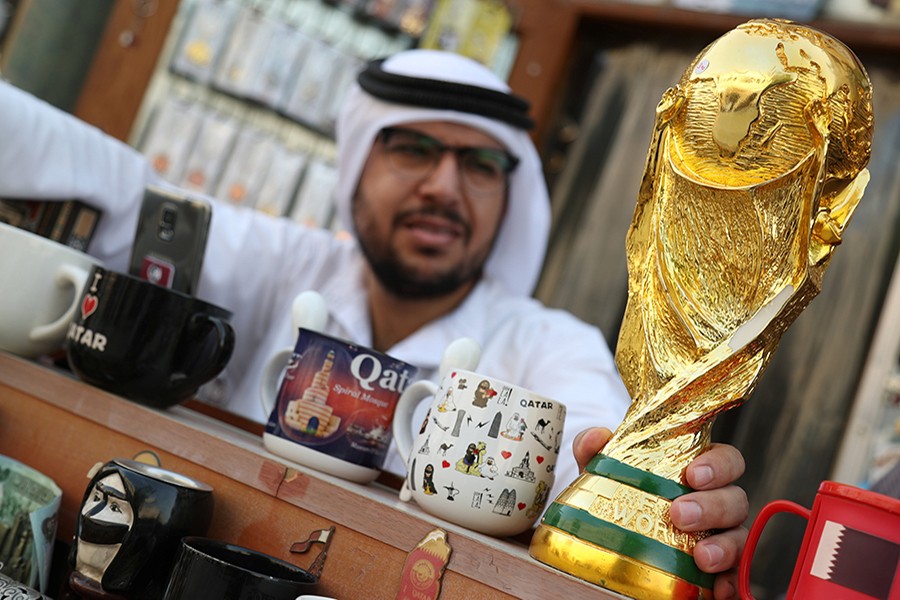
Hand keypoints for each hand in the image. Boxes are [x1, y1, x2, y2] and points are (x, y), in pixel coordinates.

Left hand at [572, 428, 748, 599]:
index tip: (693, 474)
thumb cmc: (619, 501)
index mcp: (697, 474)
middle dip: (713, 505)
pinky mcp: (720, 571)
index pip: (726, 460)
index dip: (718, 464)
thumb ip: (597, 451)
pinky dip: (731, 582)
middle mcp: (716, 504)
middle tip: (680, 514)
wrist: (611, 548)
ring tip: (701, 557)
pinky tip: (718, 589)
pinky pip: (737, 576)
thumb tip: (595, 437)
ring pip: (740, 537)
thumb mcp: (605, 476)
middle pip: (735, 498)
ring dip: (725, 546)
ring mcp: (721, 537)